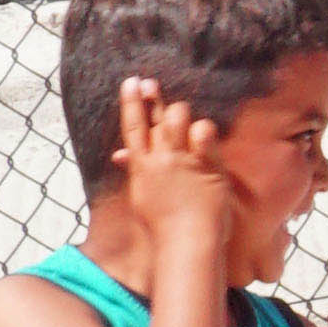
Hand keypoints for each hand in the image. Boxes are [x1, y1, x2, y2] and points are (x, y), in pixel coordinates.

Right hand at [116, 79, 235, 253]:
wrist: (186, 244)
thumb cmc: (164, 226)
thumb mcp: (143, 196)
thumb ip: (136, 170)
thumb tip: (120, 155)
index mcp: (142, 168)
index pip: (133, 127)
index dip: (131, 102)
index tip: (131, 82)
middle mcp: (161, 160)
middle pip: (156, 118)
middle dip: (155, 99)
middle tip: (153, 84)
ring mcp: (184, 161)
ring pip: (178, 118)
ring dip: (181, 113)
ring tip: (183, 117)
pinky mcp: (207, 166)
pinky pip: (205, 134)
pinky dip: (204, 130)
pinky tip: (203, 132)